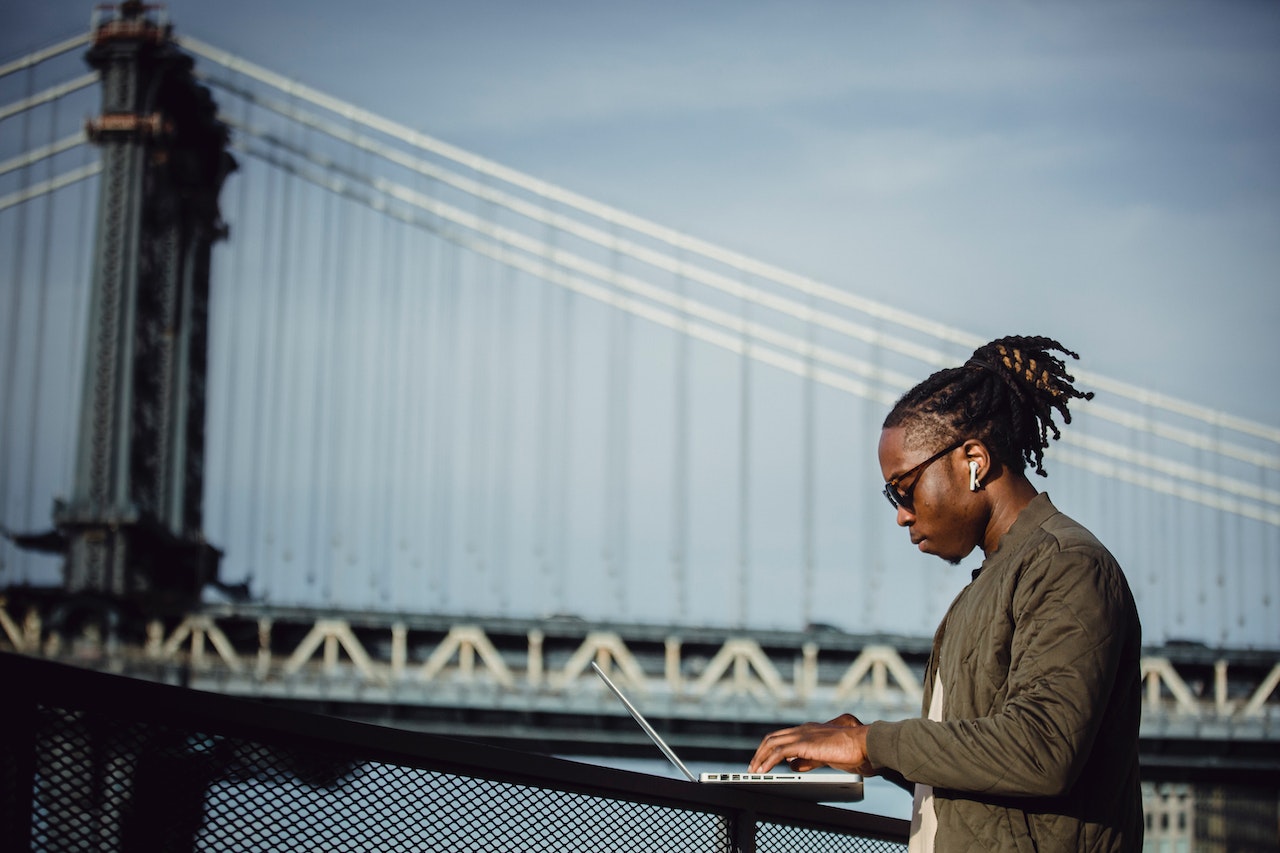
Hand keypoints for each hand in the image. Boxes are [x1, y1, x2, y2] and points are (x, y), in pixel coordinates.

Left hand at [748, 713, 873, 774]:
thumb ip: (808, 759)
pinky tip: (764, 771)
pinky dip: (768, 761)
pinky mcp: (805, 743)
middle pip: (772, 738)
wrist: (865, 744)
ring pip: (772, 743)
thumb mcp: (824, 756)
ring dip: (760, 757)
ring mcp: (803, 734)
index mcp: (808, 731)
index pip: (781, 736)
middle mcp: (803, 729)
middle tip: (753, 767)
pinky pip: (779, 751)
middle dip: (759, 753)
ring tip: (754, 771)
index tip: (761, 761)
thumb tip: (792, 764)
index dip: (768, 748)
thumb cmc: (851, 750)